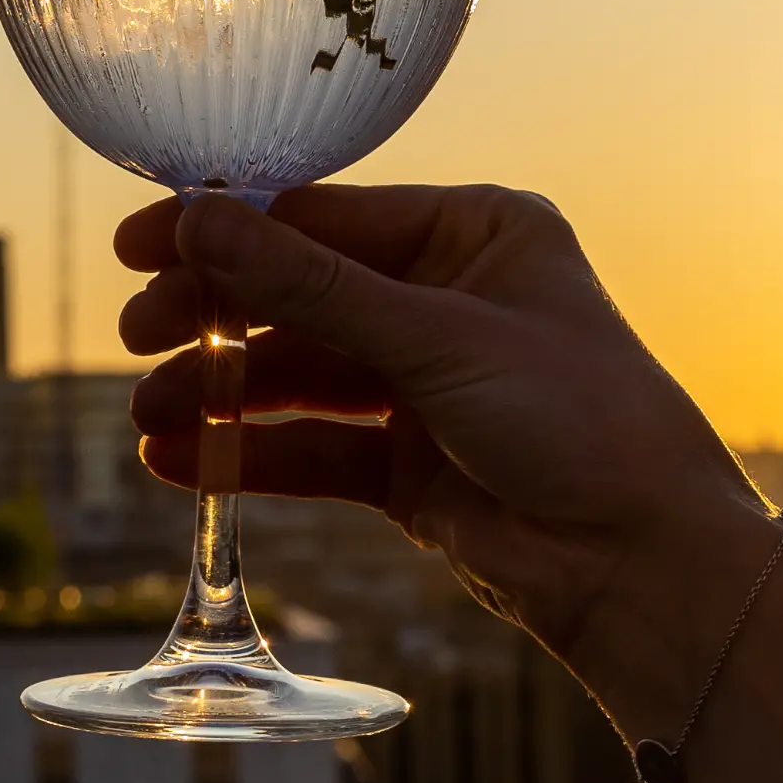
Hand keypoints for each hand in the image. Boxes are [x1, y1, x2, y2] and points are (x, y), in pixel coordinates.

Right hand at [116, 185, 767, 680]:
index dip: (229, 231)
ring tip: (150, 415)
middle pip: (301, 295)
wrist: (644, 566)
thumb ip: (309, 285)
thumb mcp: (436, 339)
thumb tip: (200, 220)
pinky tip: (183, 462)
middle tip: (138, 338)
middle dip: (218, 318)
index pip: (326, 216)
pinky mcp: (410, 466)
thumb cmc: (580, 422)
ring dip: (222, 394)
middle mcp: (448, 299)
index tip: (142, 247)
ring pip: (298, 376)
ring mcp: (427, 385)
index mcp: (477, 234)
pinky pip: (311, 446)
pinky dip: (249, 453)